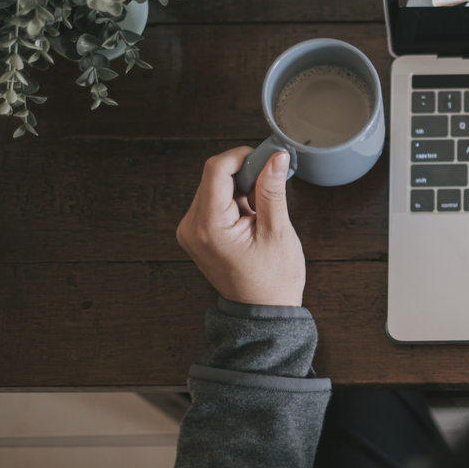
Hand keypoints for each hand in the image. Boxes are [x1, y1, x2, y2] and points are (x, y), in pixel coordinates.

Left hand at [176, 148, 305, 306]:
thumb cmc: (272, 280)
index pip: (215, 170)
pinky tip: (251, 217)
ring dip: (240, 188)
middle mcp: (191, 227)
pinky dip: (234, 201)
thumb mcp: (278, 232)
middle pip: (213, 177)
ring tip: (261, 211)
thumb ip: (272, 190)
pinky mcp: (196, 234)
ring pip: (213, 187)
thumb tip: (275, 159)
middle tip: (270, 185)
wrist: (263, 311)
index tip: (265, 157)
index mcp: (208, 227)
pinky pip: (213, 202)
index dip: (242, 156)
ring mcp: (190, 231)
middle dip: (244, 174)